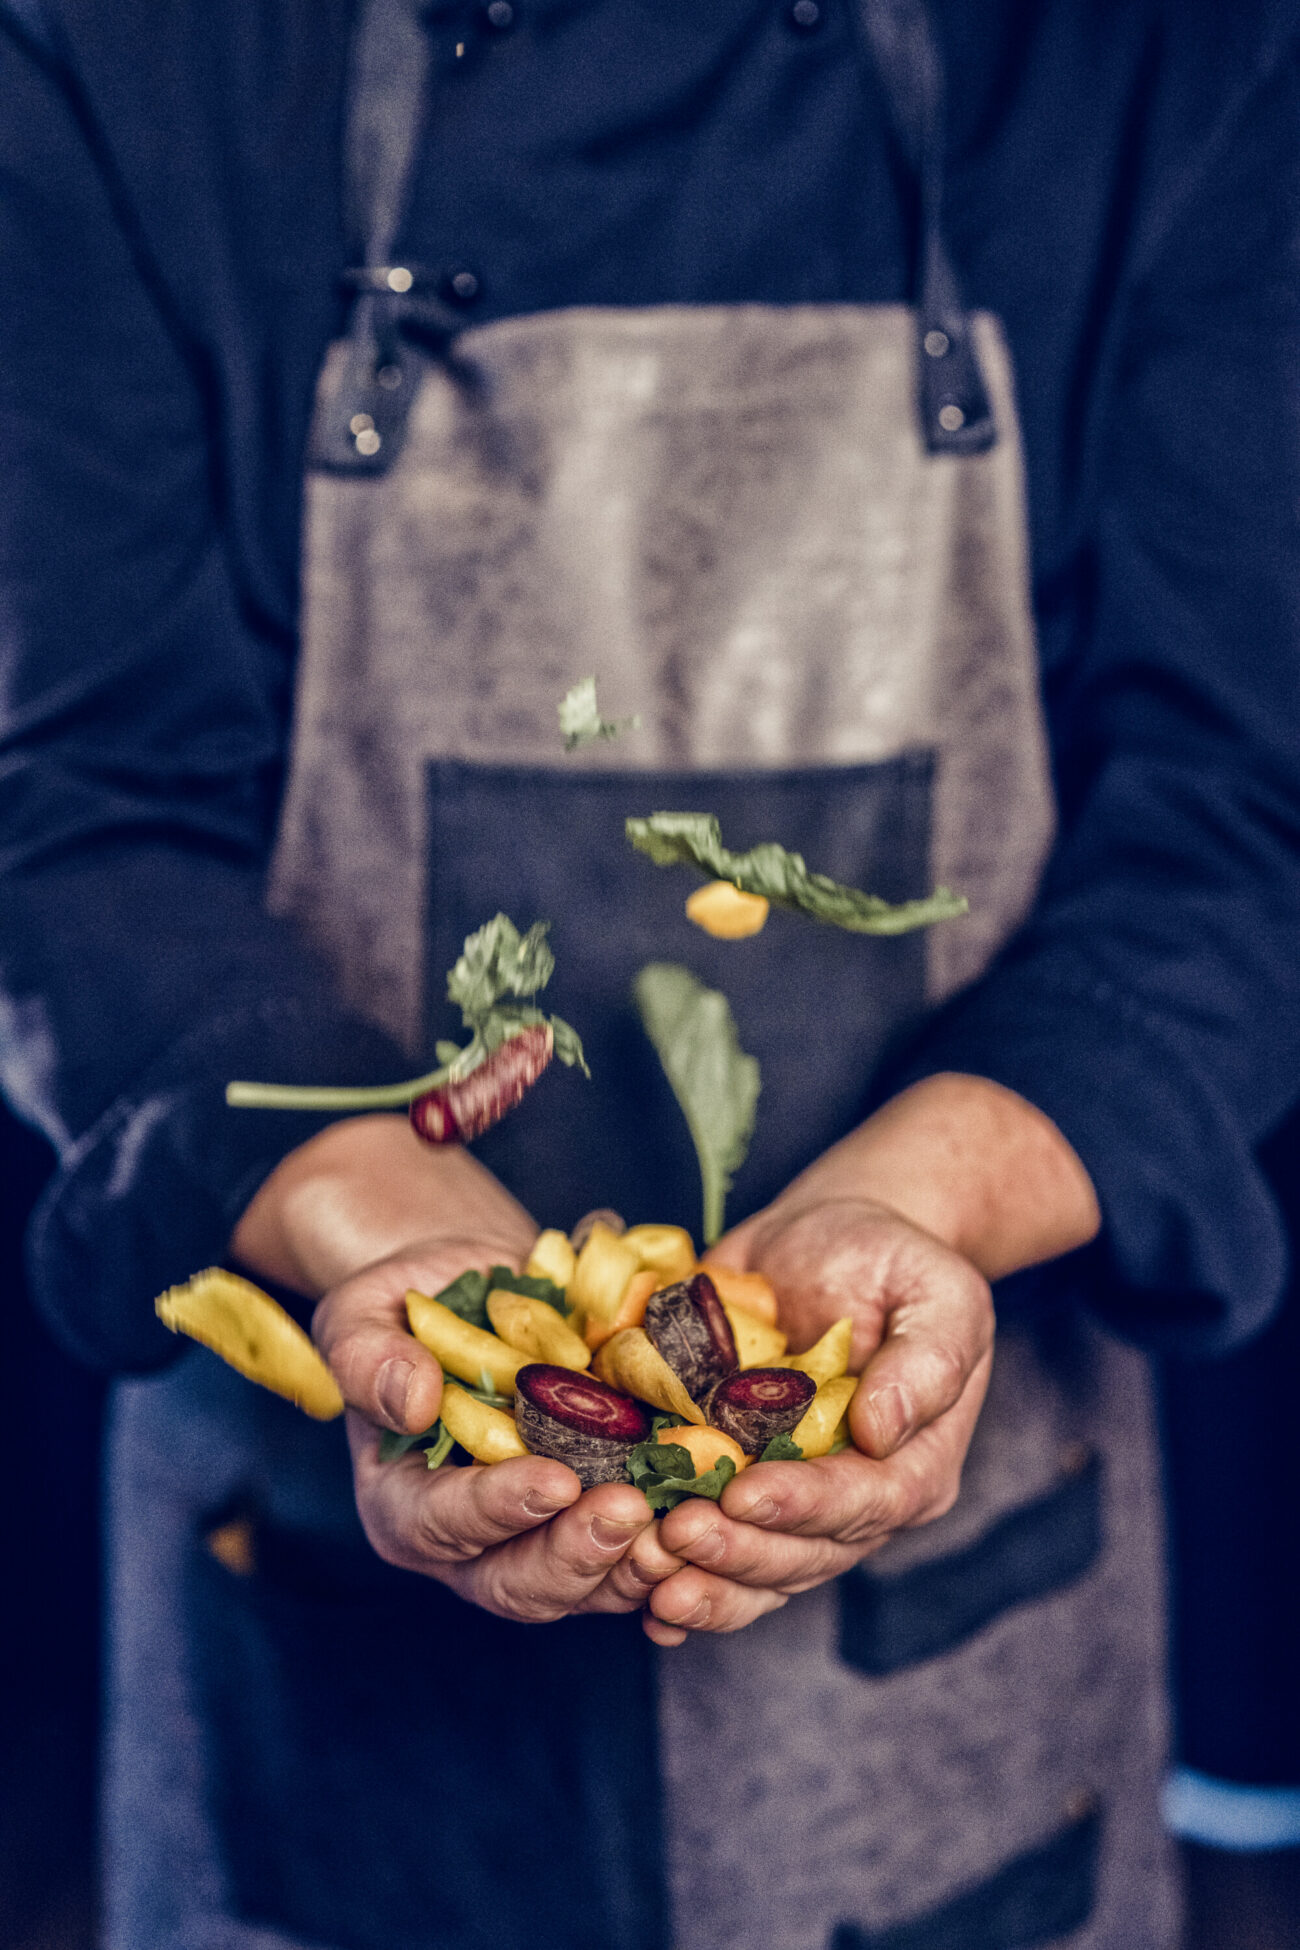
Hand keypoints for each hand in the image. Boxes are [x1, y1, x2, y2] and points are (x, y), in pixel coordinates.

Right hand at [233, 1116, 682, 1622]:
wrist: (477, 1291)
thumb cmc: (409, 1302)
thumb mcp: (363, 1311)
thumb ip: (367, 1356)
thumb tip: (410, 1401)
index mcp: (401, 1501)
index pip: (441, 1523)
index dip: (496, 1509)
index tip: (553, 1480)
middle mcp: (467, 1544)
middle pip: (516, 1581)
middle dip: (574, 1553)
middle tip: (628, 1510)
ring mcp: (536, 1540)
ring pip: (584, 1586)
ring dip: (633, 1564)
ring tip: (679, 1527)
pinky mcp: (592, 1525)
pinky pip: (632, 1560)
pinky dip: (670, 1548)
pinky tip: (706, 1518)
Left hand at [640, 1073, 1098, 1645]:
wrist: (827, 1240)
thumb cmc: (891, 1261)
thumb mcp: (939, 1292)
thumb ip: (928, 1360)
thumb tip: (883, 1428)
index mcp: (914, 1462)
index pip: (867, 1502)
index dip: (805, 1506)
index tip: (745, 1495)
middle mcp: (856, 1499)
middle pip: (804, 1554)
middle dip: (739, 1551)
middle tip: (676, 1534)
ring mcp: (793, 1502)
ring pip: (757, 1572)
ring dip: (702, 1582)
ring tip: (647, 1571)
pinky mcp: (738, 1487)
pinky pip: (715, 1556)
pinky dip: (680, 1583)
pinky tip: (643, 1604)